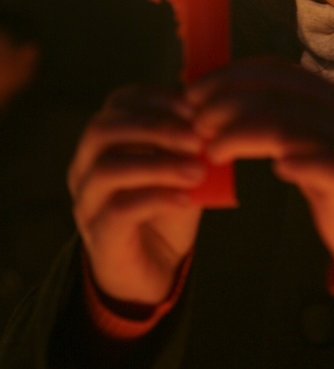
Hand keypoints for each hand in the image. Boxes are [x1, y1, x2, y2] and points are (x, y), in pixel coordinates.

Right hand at [68, 86, 204, 303]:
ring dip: (158, 164)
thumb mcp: (181, 166)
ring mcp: (87, 203)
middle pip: (103, 130)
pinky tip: (186, 199)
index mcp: (104, 142)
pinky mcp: (99, 237)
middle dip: (154, 127)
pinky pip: (119, 210)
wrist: (155, 269)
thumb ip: (190, 141)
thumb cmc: (166, 208)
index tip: (192, 107)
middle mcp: (85, 167)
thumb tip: (213, 110)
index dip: (155, 99)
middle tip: (196, 138)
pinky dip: (156, 198)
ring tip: (197, 171)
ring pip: (108, 169)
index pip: (118, 103)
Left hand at [189, 58, 333, 277]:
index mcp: (328, 93)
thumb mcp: (306, 136)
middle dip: (226, 104)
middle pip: (276, 95)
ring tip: (214, 150)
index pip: (274, 70)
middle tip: (196, 124)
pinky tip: (277, 171)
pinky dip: (298, 165)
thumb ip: (274, 116)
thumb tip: (213, 103)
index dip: (229, 76)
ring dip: (243, 135)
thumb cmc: (333, 175)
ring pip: (290, 128)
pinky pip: (324, 166)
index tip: (194, 92)